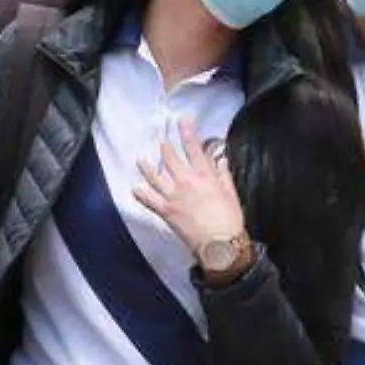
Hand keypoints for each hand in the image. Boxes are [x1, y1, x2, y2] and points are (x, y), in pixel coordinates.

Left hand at [134, 117, 245, 252]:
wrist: (219, 244)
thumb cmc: (229, 220)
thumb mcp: (231, 193)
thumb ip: (223, 175)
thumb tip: (221, 161)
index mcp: (204, 175)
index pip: (193, 147)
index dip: (186, 131)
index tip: (181, 120)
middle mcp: (186, 182)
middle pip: (170, 158)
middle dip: (165, 147)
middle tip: (161, 140)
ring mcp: (173, 196)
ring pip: (155, 176)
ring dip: (146, 167)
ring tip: (141, 160)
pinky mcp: (166, 211)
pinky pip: (149, 200)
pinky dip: (140, 194)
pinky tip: (134, 189)